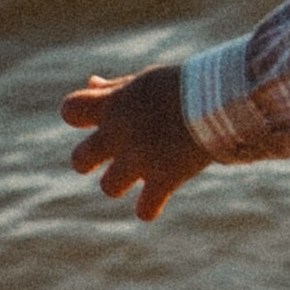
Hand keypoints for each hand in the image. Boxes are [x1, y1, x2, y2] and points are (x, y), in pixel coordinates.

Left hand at [61, 64, 203, 221]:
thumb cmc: (183, 85)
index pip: (71, 110)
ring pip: (109, 187)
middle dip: (88, 161)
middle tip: (109, 156)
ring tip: (138, 174)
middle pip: (79, 159)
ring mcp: (140, 160)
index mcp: (113, 105)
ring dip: (119, 184)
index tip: (95, 117)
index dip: (79, 115)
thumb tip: (90, 83)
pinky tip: (154, 202)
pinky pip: (145, 209)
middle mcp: (119, 134)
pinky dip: (148, 208)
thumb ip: (115, 86)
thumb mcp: (145, 80)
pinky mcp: (164, 179)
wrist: (219, 99)